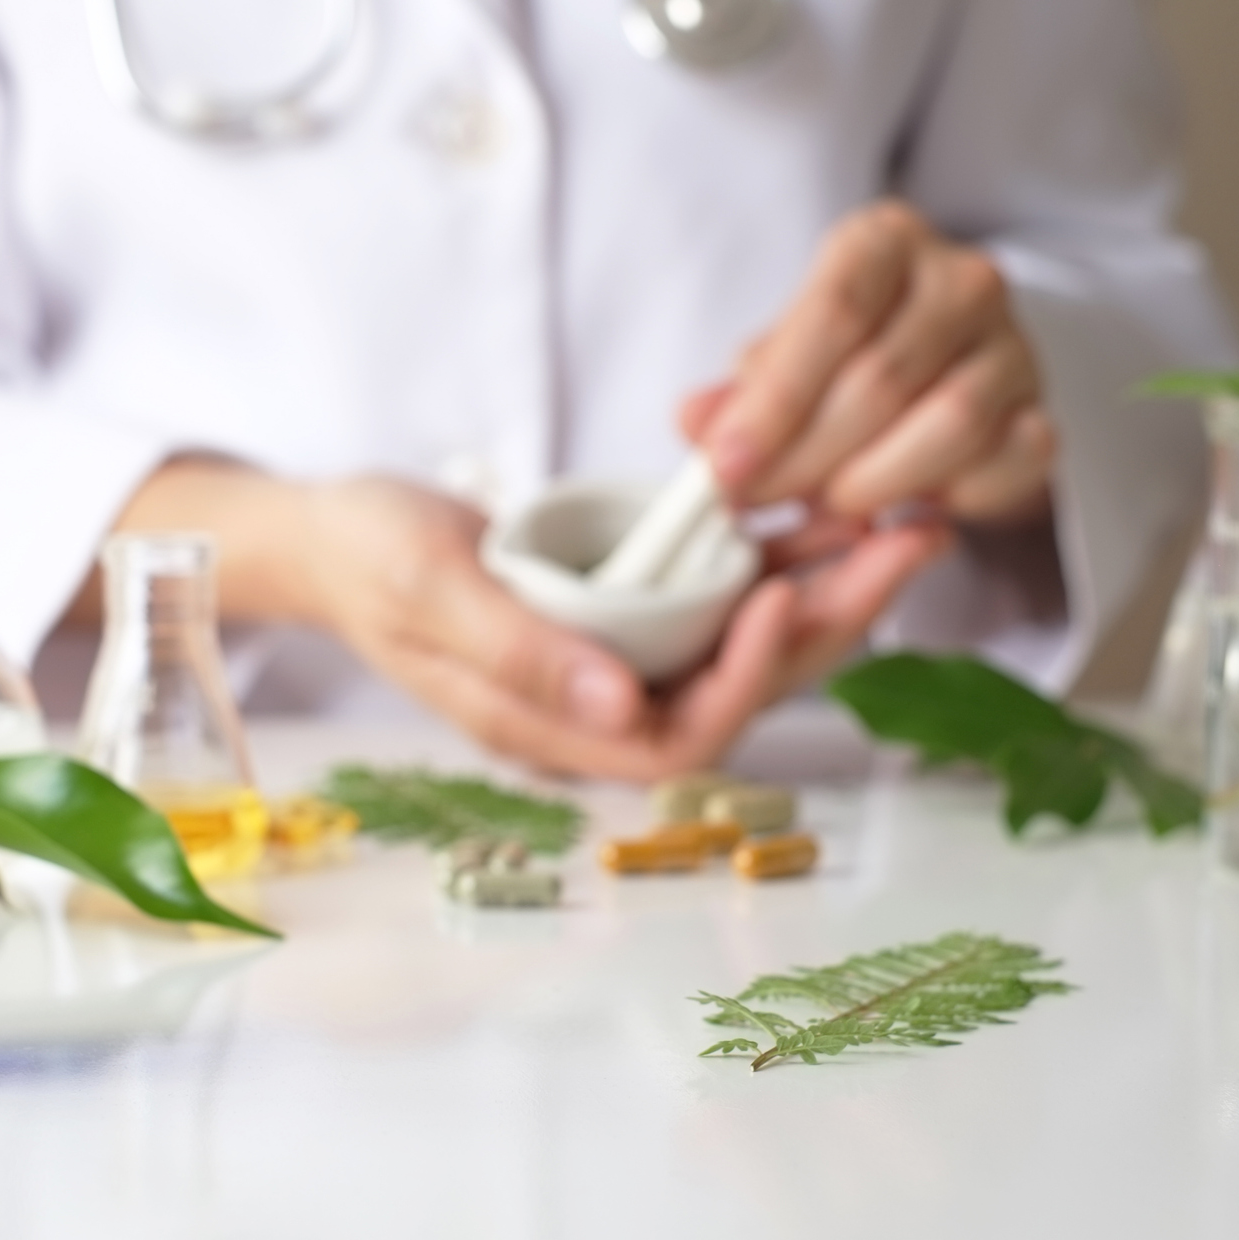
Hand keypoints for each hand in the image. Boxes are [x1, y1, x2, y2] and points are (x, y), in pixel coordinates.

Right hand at [286, 477, 951, 781]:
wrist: (333, 534)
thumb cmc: (366, 561)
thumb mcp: (430, 594)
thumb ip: (524, 655)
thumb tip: (624, 708)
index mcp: (551, 728)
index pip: (679, 737)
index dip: (744, 679)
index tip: (780, 593)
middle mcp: (601, 708)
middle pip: (740, 692)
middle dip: (826, 623)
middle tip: (905, 542)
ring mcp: (619, 661)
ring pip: (745, 644)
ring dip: (823, 587)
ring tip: (898, 519)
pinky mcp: (628, 612)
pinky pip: (718, 595)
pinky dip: (775, 552)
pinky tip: (828, 503)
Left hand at [683, 199, 1055, 523]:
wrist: (941, 369)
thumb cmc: (843, 357)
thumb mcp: (783, 357)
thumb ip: (741, 391)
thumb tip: (694, 422)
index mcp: (884, 242)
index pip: (834, 314)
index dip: (775, 402)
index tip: (725, 468)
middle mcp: (961, 279)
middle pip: (882, 378)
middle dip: (806, 457)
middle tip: (758, 502)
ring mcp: (1013, 344)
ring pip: (950, 422)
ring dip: (874, 481)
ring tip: (826, 506)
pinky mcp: (1042, 411)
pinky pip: (1005, 462)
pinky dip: (947, 497)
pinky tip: (900, 509)